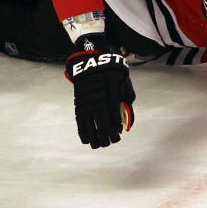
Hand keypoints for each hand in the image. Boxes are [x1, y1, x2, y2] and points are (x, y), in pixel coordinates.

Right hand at [64, 34, 134, 148]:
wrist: (91, 62)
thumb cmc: (111, 71)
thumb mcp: (123, 81)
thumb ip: (126, 97)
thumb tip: (127, 112)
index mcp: (110, 96)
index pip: (113, 117)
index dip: (115, 128)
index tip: (118, 134)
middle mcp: (98, 102)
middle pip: (103, 124)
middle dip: (107, 136)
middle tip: (111, 143)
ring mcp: (87, 104)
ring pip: (91, 126)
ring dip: (95, 137)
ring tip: (99, 145)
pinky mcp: (79, 104)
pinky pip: (80, 122)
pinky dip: (83, 132)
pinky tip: (86, 140)